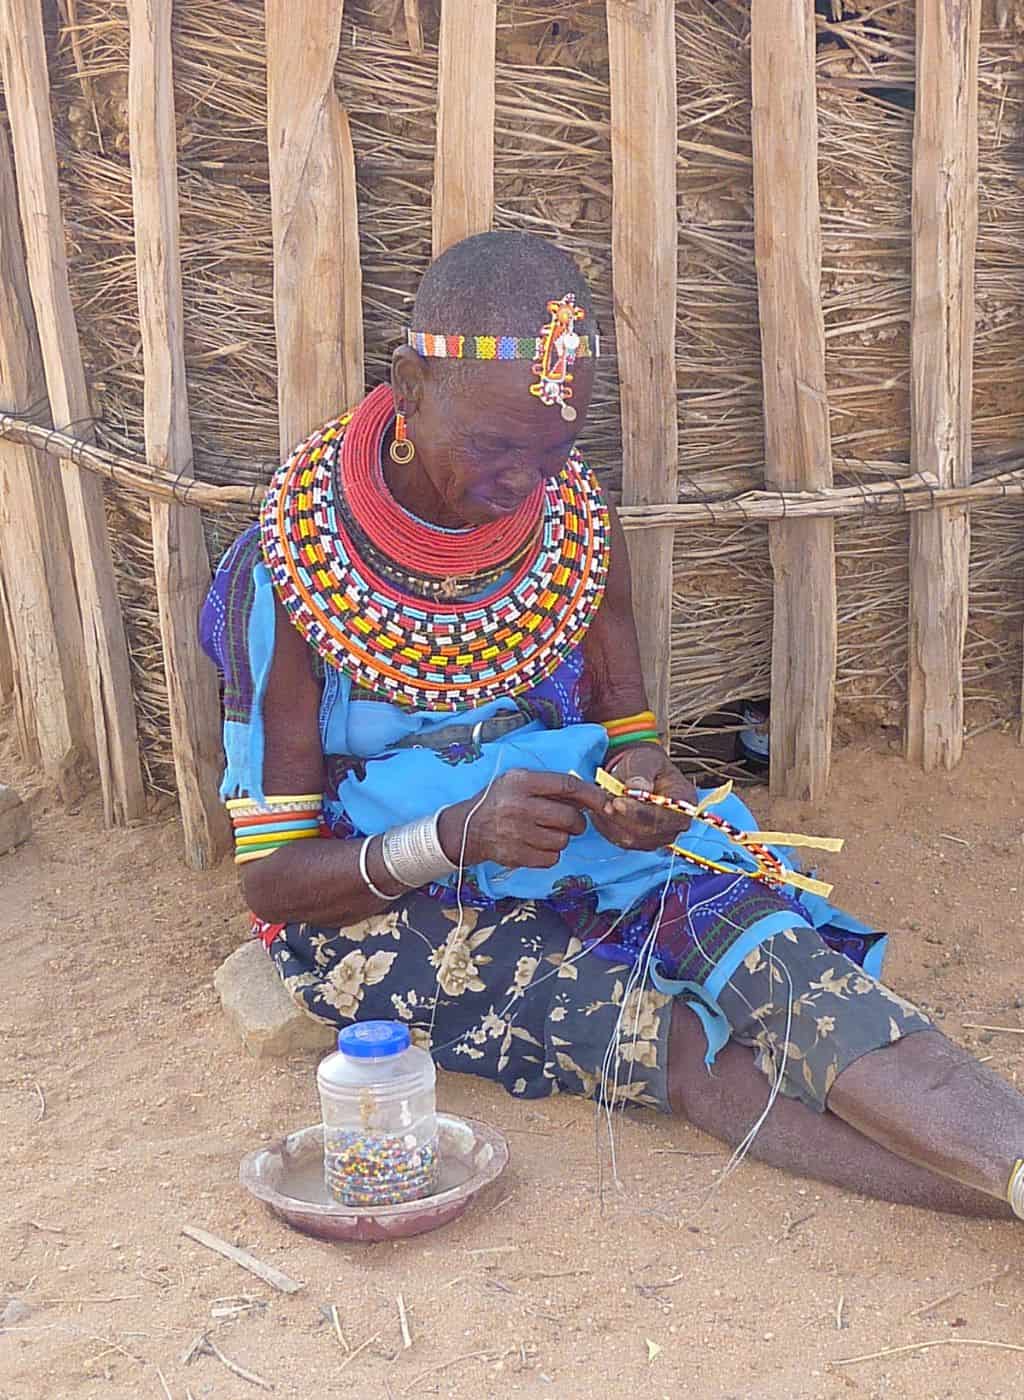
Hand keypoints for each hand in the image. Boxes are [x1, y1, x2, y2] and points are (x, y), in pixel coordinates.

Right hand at [438, 769, 608, 870]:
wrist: (468, 829)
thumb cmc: (500, 801)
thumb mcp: (519, 781)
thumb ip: (550, 785)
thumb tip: (589, 795)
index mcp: (522, 782)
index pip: (567, 785)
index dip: (591, 795)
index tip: (604, 802)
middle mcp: (520, 806)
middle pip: (570, 817)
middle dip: (577, 822)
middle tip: (570, 821)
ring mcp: (518, 833)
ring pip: (563, 840)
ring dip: (562, 837)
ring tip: (547, 832)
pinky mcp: (517, 856)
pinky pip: (552, 858)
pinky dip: (551, 853)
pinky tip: (538, 845)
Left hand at [592, 744, 697, 850]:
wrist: (641, 774)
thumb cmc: (647, 765)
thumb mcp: (646, 759)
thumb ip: (642, 772)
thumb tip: (638, 788)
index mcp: (684, 803)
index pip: (663, 816)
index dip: (639, 812)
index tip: (618, 802)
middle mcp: (675, 826)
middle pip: (645, 832)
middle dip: (619, 817)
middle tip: (600, 801)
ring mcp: (658, 838)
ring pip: (628, 838)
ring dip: (608, 821)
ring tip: (597, 799)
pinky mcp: (639, 843)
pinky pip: (618, 839)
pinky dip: (604, 825)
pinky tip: (597, 808)